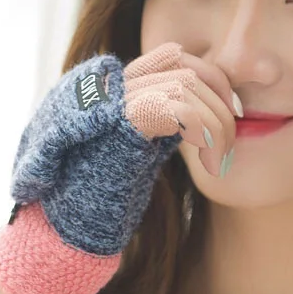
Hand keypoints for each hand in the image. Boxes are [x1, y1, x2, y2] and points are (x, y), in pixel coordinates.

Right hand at [0, 42, 240, 293]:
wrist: (61, 234)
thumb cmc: (91, 207)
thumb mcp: (126, 160)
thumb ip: (150, 133)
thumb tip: (193, 121)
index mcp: (107, 93)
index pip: (168, 59)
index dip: (205, 79)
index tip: (226, 114)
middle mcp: (105, 88)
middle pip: (182, 63)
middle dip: (218, 96)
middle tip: (231, 137)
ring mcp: (109, 101)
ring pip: (186, 83)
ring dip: (217, 119)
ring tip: (223, 156)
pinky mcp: (119, 122)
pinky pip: (178, 106)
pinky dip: (205, 130)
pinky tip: (211, 159)